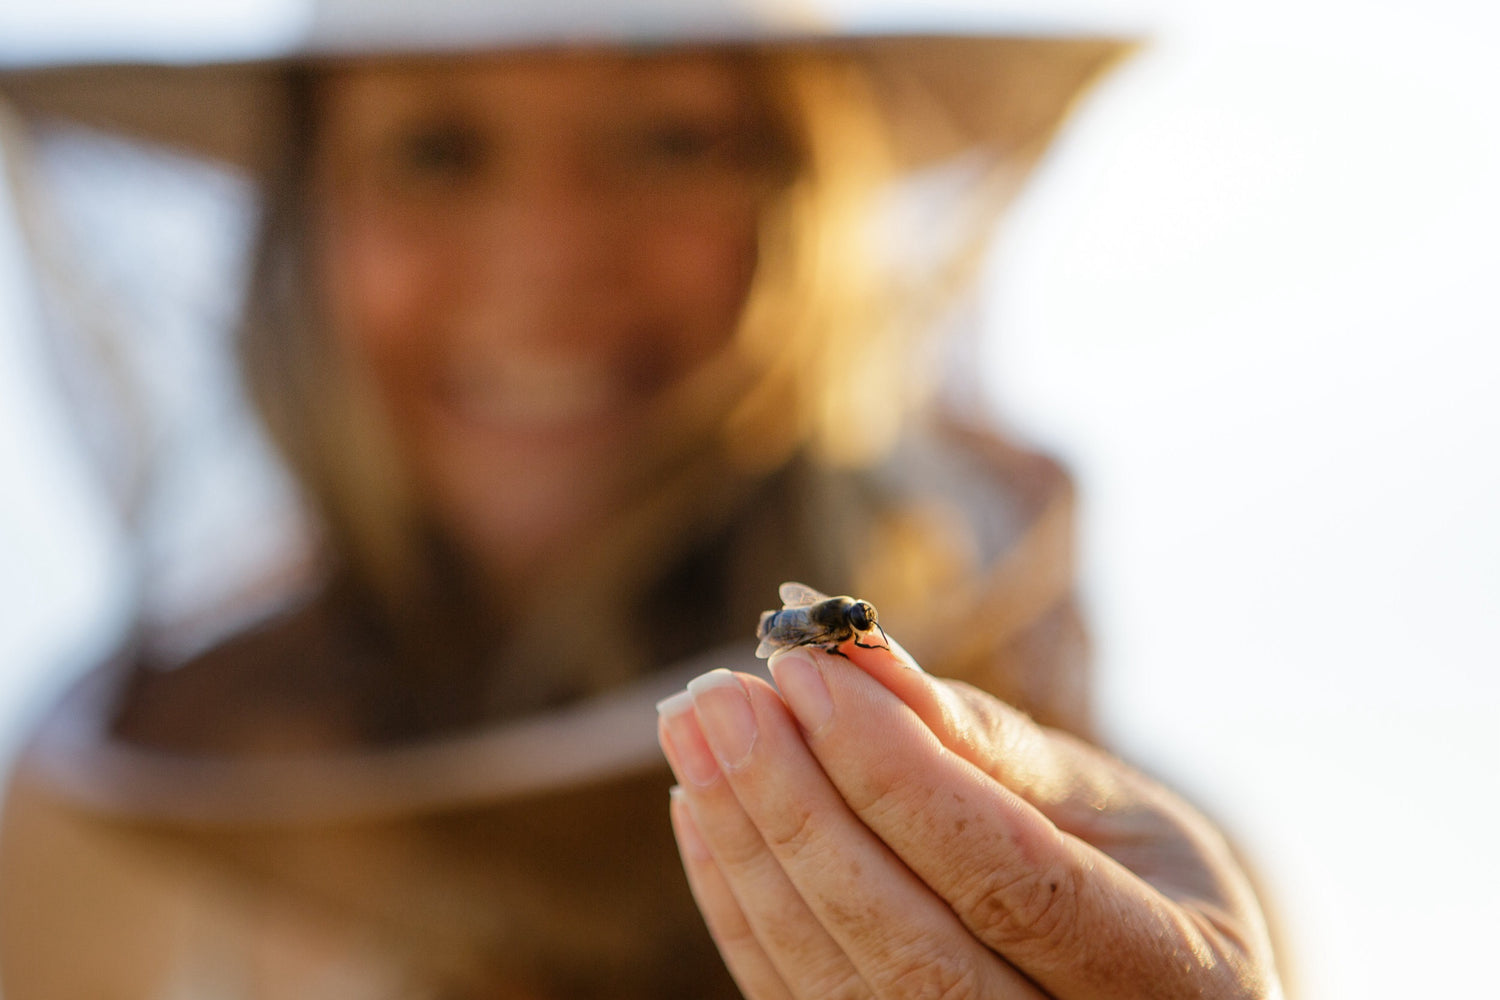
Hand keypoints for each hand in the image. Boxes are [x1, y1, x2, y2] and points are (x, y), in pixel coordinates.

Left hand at [656, 638, 1280, 998]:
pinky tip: (704, 808)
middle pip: (911, 945)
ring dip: (748, 850)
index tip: (806, 671)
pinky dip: (739, 907)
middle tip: (720, 697)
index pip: (1013, 877)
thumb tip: (852, 645)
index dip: (899, 773)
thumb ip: (980, 739)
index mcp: (1176, 976)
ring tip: (694, 734)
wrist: (1140, 980)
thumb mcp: (1103, 797)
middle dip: (799, 810)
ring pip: (838, 986)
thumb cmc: (1136, 870)